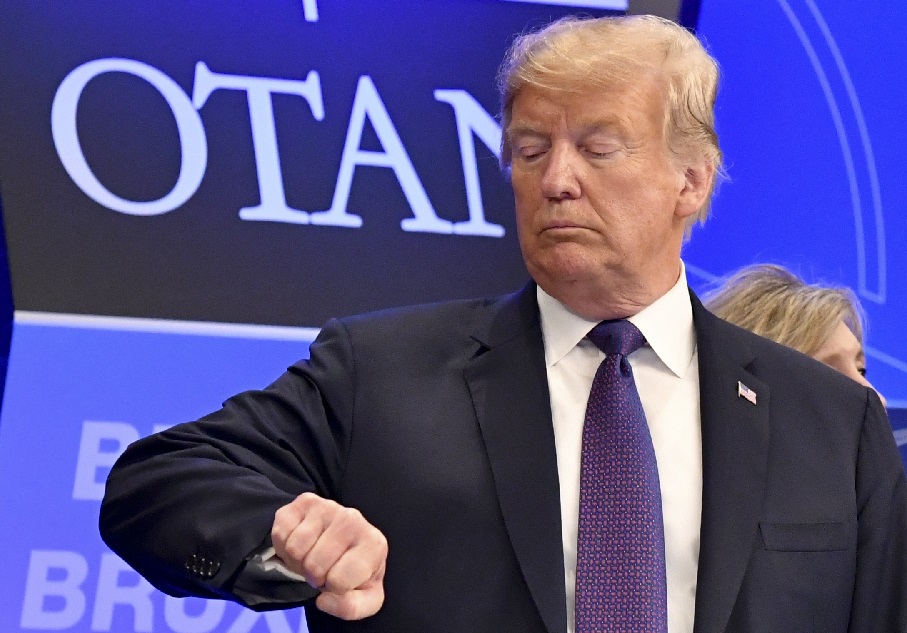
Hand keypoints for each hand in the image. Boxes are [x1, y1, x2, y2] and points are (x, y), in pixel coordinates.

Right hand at [271, 492, 387, 619]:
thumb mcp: (365, 598)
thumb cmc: (355, 572)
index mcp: (374, 544)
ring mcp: (329, 506)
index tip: (339, 580)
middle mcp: (354, 519)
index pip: (340, 580)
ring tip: (311, 556)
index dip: (333, 588)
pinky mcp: (305, 501)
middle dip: (313, 576)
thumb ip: (351, 608)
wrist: (344, 542)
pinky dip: (284, 546)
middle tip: (322, 569)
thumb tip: (323, 600)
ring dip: (298, 561)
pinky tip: (301, 543)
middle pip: (314, 565)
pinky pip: (281, 533)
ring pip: (296, 549)